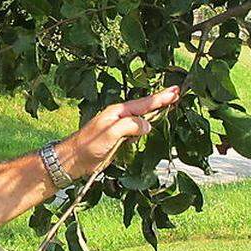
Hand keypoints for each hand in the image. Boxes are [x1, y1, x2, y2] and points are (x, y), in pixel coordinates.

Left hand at [55, 86, 180, 178]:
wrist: (73, 159)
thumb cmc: (88, 145)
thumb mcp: (110, 133)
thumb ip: (130, 126)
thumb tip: (148, 125)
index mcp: (118, 112)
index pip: (144, 103)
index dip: (160, 98)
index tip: (175, 91)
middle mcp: (120, 117)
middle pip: (145, 107)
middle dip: (161, 101)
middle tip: (177, 94)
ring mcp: (119, 127)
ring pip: (142, 119)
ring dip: (156, 113)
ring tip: (169, 107)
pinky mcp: (118, 139)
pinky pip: (137, 130)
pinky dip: (147, 127)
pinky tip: (152, 126)